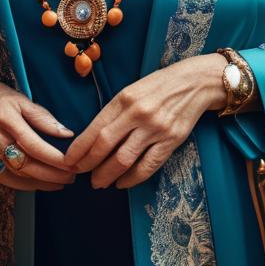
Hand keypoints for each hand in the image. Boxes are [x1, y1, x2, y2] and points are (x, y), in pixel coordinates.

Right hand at [0, 74, 77, 191]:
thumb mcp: (22, 98)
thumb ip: (43, 117)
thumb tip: (67, 134)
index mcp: (5, 117)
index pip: (33, 143)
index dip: (53, 157)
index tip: (72, 162)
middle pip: (25, 163)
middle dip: (52, 174)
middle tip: (72, 175)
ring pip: (16, 174)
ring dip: (42, 181)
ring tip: (61, 181)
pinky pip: (5, 179)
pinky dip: (24, 184)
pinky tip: (40, 184)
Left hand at [65, 53, 226, 190]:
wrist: (195, 82)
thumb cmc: (159, 85)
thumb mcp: (133, 90)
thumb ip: (115, 112)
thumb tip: (94, 138)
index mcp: (125, 98)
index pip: (96, 128)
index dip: (80, 148)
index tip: (69, 160)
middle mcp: (138, 113)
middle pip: (106, 146)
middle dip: (89, 164)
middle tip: (80, 174)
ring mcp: (155, 128)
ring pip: (124, 159)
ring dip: (107, 175)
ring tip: (99, 182)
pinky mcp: (171, 141)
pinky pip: (147, 166)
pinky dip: (132, 178)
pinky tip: (122, 183)